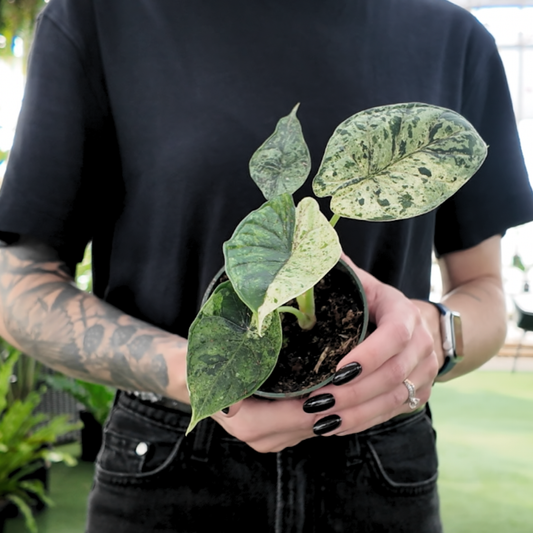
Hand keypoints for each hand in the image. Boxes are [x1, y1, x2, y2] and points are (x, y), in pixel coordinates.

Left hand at [211, 253, 438, 450]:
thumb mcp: (363, 284)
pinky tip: (335, 426)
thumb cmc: (379, 303)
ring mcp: (425, 372)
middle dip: (354, 391)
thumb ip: (341, 271)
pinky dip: (365, 421)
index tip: (336, 369)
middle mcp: (422, 344)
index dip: (370, 354)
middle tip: (317, 401)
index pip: (396, 334)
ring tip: (321, 420)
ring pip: (395, 398)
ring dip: (357, 412)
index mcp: (405, 312)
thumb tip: (309, 251)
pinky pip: (393, 411)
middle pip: (394, 374)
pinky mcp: (420, 393)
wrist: (418, 325)